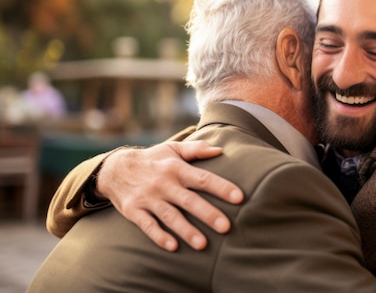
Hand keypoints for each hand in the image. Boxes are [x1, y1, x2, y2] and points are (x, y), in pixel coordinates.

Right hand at [96, 141, 243, 251]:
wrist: (114, 169)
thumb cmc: (153, 160)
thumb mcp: (172, 149)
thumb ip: (196, 150)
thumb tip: (220, 150)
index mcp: (176, 168)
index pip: (202, 179)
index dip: (221, 187)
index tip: (239, 197)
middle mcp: (164, 184)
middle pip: (189, 200)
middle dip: (207, 213)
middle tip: (226, 227)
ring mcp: (148, 198)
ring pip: (169, 216)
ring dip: (186, 230)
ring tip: (202, 244)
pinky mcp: (134, 211)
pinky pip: (147, 225)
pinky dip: (159, 236)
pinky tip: (172, 247)